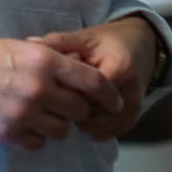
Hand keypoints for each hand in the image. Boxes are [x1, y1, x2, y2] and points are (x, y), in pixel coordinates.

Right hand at [0, 28, 122, 150]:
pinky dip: (35, 135)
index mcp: (44, 60)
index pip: (93, 81)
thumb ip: (52, 60)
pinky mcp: (8, 133)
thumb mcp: (21, 47)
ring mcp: (23, 113)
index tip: (114, 100)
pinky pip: (39, 143)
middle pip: (80, 110)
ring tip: (39, 112)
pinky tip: (23, 122)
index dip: (109, 93)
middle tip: (65, 104)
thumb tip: (81, 72)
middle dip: (77, 109)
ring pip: (62, 131)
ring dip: (56, 123)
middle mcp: (38, 88)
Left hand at [30, 17, 155, 139]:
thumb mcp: (85, 36)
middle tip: (60, 89)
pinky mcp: (129, 124)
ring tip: (72, 96)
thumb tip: (30, 43)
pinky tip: (81, 107)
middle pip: (87, 112)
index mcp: (120, 70)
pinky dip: (87, 124)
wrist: (141, 49)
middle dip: (68, 103)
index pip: (85, 91)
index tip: (55, 78)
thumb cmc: (110, 42)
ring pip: (92, 127)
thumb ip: (59, 42)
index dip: (65, 87)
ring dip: (77, 116)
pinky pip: (100, 134)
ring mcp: (131, 113)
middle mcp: (130, 96)